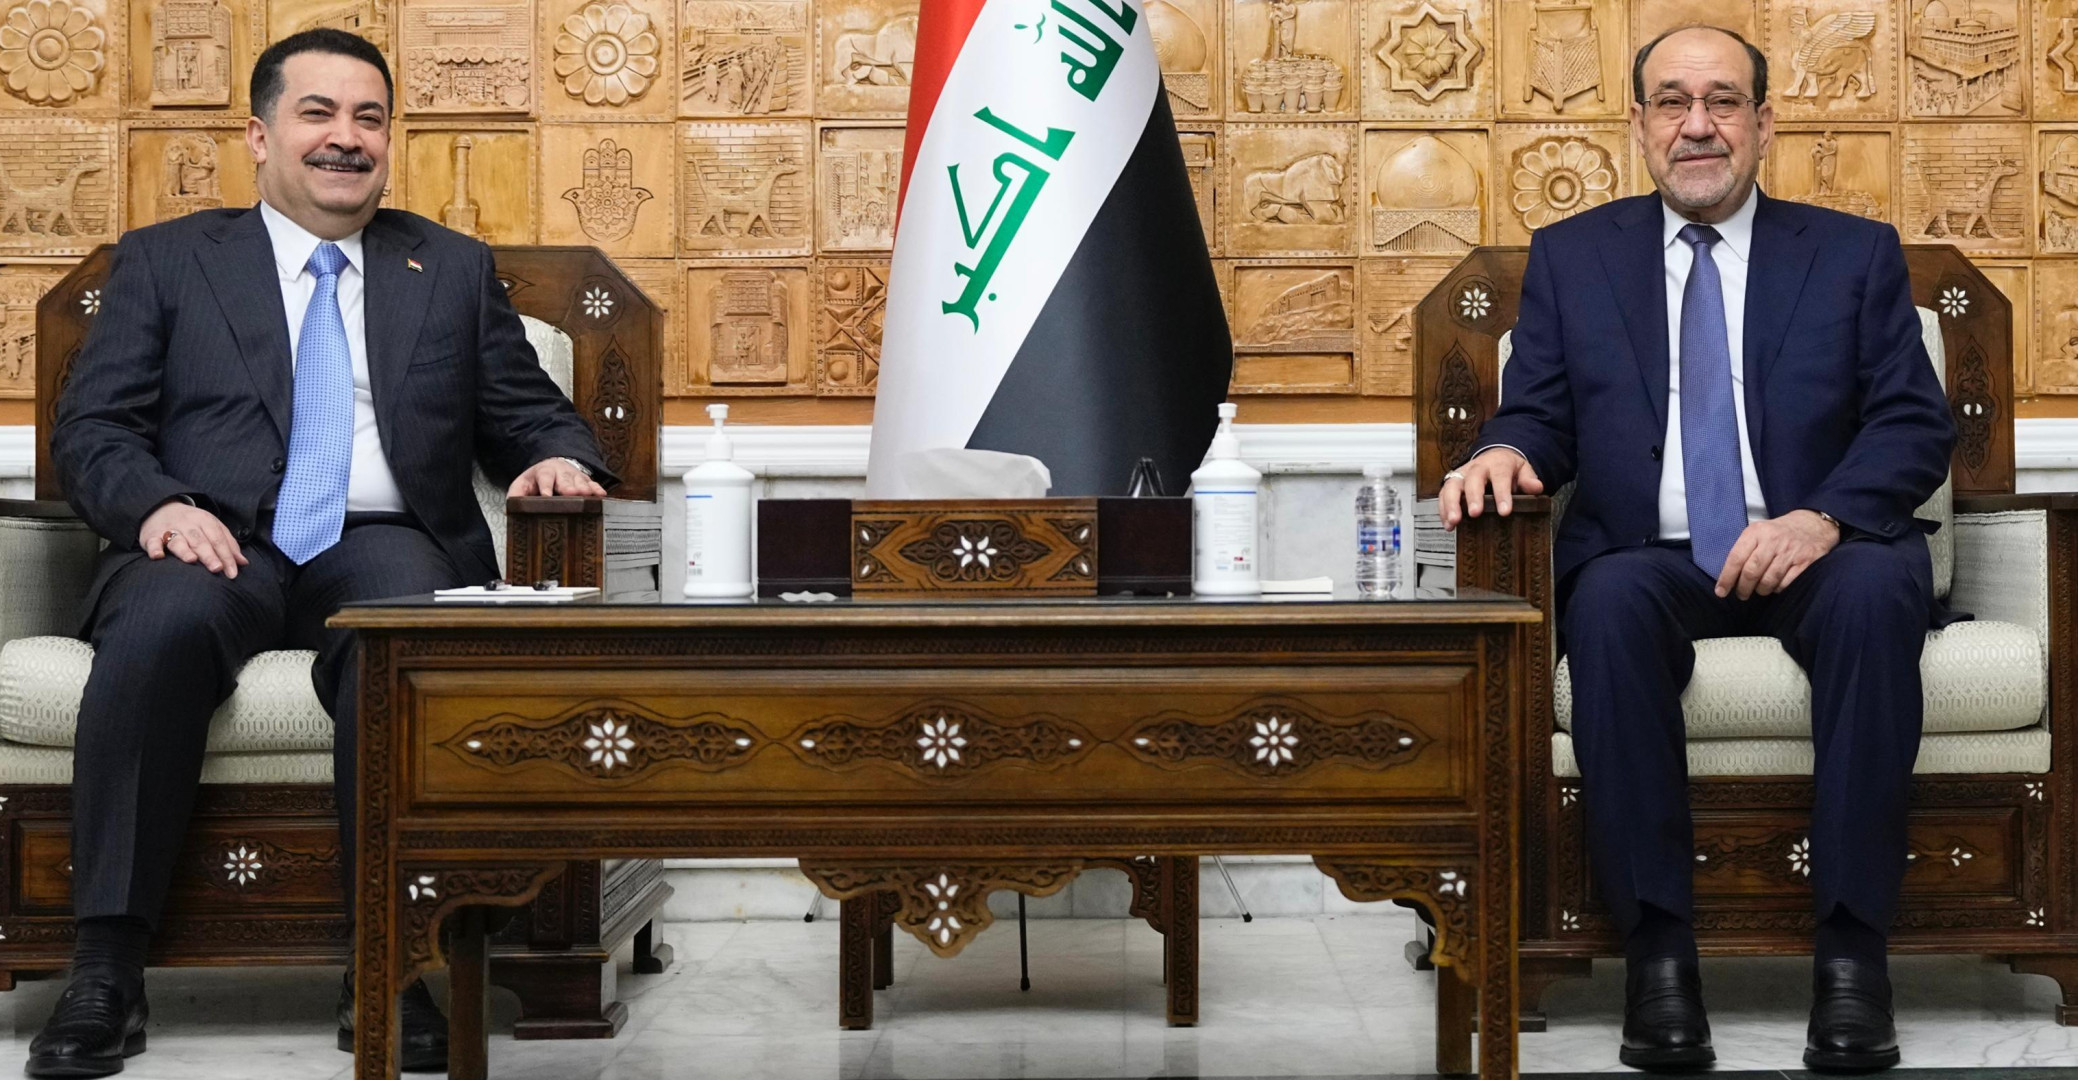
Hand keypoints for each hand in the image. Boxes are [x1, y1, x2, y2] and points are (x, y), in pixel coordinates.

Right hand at [139, 500, 248, 577]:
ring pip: (177, 540)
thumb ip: (228, 545)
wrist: (161, 507)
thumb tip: (243, 563)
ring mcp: (169, 529)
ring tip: (192, 560)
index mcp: (205, 521)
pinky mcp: (151, 535)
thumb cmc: (193, 524)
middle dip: (209, 554)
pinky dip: (154, 548)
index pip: (218, 539)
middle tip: (217, 569)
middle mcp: (188, 524)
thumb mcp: (213, 528)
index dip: (227, 556)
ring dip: (184, 550)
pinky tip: (158, 556)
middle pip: (200, 540)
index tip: (233, 573)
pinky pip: (152, 542)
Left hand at [508, 458, 605, 497]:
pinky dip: (597, 489)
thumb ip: (516, 494)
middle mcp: (561, 473)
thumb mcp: (522, 484)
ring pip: (580, 481)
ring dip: (585, 488)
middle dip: (569, 487)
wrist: (552, 466)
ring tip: (588, 495)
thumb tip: (511, 508)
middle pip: (565, 480)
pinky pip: (593, 484)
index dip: (546, 486)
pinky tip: (601, 495)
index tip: (546, 495)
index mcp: (544, 472)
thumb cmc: (536, 481)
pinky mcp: (585, 480)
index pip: (544, 478)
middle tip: (572, 494)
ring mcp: (575, 476)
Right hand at [1440, 447, 1544, 529]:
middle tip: (1475, 513)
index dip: (1502, 494)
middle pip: (1472, 479)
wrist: (1493, 457)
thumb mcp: (1523, 470)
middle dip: (1472, 497)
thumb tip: (1537, 488)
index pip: (1500, 477)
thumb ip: (1528, 479)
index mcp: (1497, 464)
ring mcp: (1461, 475)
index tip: (1504, 511)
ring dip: (1451, 504)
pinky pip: (1443, 495)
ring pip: (1452, 486)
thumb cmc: (1508, 468)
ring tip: (1454, 521)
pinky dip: (1443, 510)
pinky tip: (1448, 525)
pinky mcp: (1451, 483)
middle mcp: (1476, 468)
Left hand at [1715, 510, 1839, 599]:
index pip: (1736, 558)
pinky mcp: (1806, 562)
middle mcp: (1773, 541)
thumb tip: (1727, 577)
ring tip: (1759, 590)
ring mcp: (1790, 551)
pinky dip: (1778, 589)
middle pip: (1752, 572)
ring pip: (1769, 580)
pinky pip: (1786, 584)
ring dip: (1761, 590)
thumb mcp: (1758, 532)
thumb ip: (1744, 550)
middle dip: (1743, 588)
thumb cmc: (1778, 533)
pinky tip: (1776, 585)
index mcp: (1756, 532)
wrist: (1813, 524)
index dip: (1727, 578)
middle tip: (1741, 594)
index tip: (1720, 591)